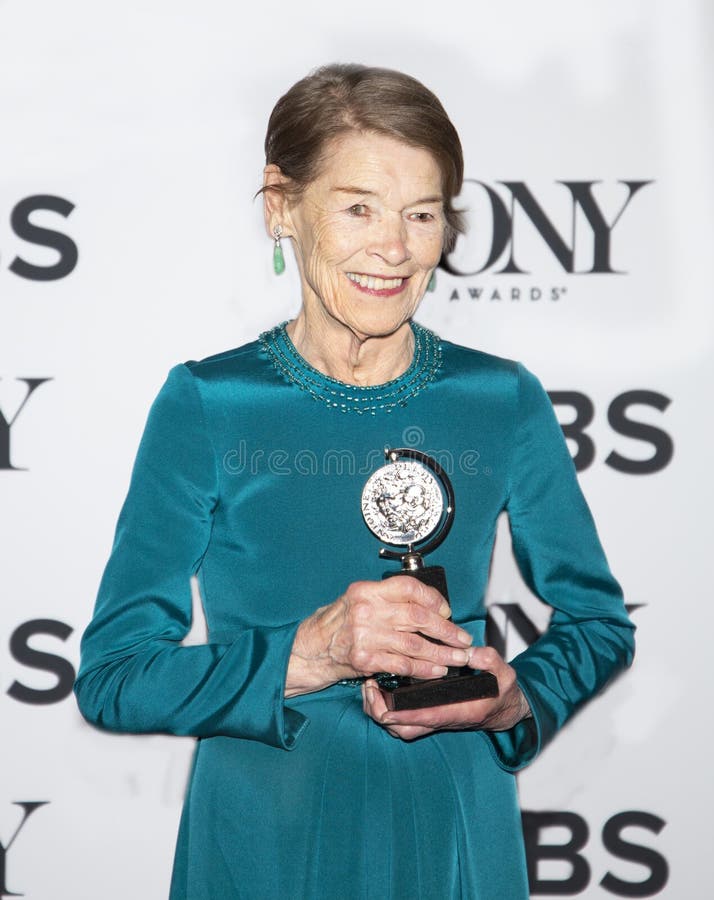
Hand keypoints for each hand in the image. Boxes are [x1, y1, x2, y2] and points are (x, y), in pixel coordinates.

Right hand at [285, 576, 473, 696]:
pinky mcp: (365, 660)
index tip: (447, 611)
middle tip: (463, 639)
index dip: (433, 599)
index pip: (409, 588)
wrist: (308, 651)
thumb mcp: (356, 602)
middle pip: (418, 617)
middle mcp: (366, 610)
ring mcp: (365, 635)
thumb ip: (386, 601)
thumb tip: (427, 606)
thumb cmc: (336, 626)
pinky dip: (423, 669)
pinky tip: (436, 671)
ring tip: (457, 658)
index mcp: (366, 591)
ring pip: (415, 644)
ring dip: (441, 653)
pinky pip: (403, 665)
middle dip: (446, 630)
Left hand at [361, 645, 530, 740]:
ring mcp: (434, 721)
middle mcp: (443, 720)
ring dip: (381, 713)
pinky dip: (387, 712)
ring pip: (400, 729)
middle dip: (381, 712)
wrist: (504, 707)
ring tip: (370, 688)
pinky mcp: (429, 718)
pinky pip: (402, 724)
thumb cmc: (501, 690)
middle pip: (404, 729)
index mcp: (460, 711)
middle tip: (369, 687)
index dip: (402, 712)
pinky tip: (380, 691)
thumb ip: (488, 661)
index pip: (426, 716)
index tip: (383, 699)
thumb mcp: (502, 672)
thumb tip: (470, 653)